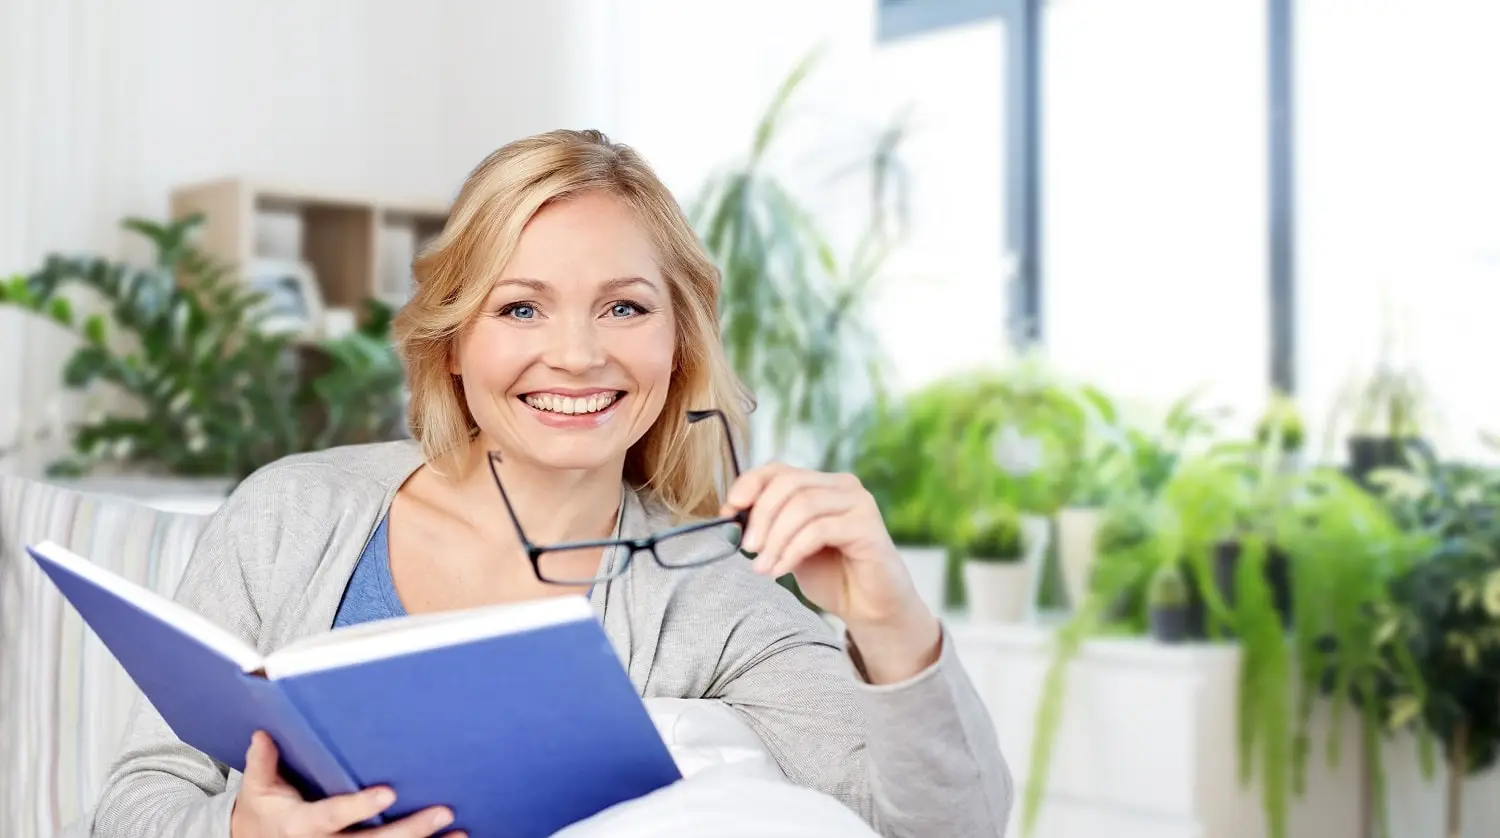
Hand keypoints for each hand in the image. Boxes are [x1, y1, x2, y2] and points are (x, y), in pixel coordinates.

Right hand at [230, 731, 462, 837]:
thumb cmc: (264, 813)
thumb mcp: (258, 790)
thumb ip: (262, 762)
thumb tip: (263, 734)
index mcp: (302, 826)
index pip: (333, 817)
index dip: (360, 806)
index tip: (388, 792)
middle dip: (409, 830)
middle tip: (443, 812)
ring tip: (459, 832)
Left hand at [723, 463, 941, 682]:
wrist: (871, 608)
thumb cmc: (832, 576)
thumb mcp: (790, 545)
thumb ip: (769, 526)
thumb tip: (731, 515)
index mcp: (822, 484)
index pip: (778, 469)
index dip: (748, 486)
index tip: (728, 513)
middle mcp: (843, 486)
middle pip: (789, 483)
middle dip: (760, 515)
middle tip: (746, 548)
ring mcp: (858, 503)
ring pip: (803, 505)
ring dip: (775, 538)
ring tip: (762, 568)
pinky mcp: (868, 527)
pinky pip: (819, 529)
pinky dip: (792, 550)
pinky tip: (781, 570)